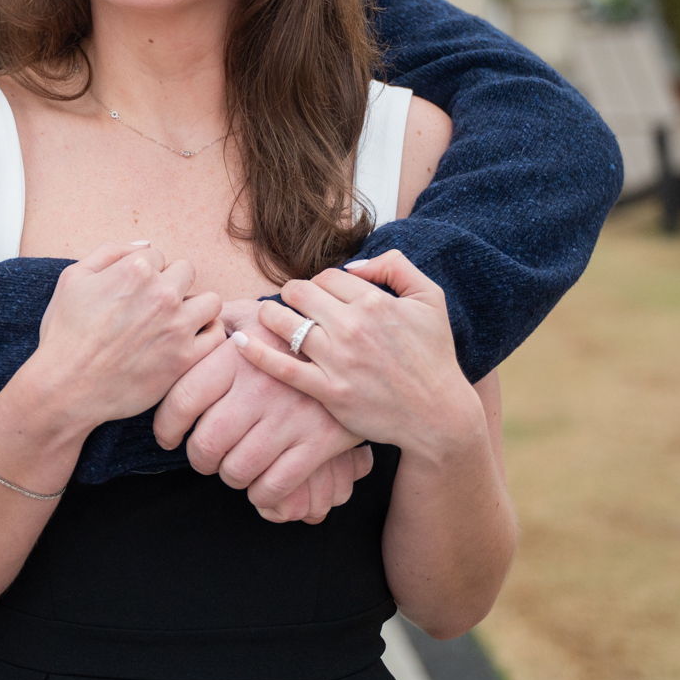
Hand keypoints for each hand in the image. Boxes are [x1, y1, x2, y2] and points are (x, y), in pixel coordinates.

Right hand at [30, 242, 222, 430]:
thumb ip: (110, 251)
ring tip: (176, 323)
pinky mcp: (186, 358)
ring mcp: (178, 327)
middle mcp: (162, 293)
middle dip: (171, 284)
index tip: (132, 293)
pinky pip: (217, 336)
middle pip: (187, 272)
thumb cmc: (65, 332)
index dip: (144, 273)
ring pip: (211, 301)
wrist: (66, 387)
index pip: (158, 255)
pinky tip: (187, 342)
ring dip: (195, 307)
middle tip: (153, 307)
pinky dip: (206, 336)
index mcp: (136, 269)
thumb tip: (146, 243)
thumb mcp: (73, 278)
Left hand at [153, 318, 367, 522]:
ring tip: (233, 466)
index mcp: (236, 356)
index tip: (168, 437)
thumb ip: (216, 325)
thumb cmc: (289, 335)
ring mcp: (290, 417)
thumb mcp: (252, 316)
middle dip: (199, 459)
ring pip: (237, 470)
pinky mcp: (318, 442)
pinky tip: (260, 482)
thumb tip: (184, 334)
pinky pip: (275, 486)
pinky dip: (261, 494)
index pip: (182, 400)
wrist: (356, 348)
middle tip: (204, 456)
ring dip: (229, 476)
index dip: (166, 427)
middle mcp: (259, 387)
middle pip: (206, 444)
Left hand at [238, 251, 481, 459]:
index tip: (322, 296)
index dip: (320, 283)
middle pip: (300, 292)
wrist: (439, 415)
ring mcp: (338, 361)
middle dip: (293, 294)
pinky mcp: (329, 392)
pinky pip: (283, 367)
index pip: (326, 276)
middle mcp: (352, 328)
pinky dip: (257, 353)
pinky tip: (240, 342)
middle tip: (293, 305)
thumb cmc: (434, 356)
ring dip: (271, 316)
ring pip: (285, 323)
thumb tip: (352, 265)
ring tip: (270, 318)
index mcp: (374, 302)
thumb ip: (395, 266)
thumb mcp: (430, 298)